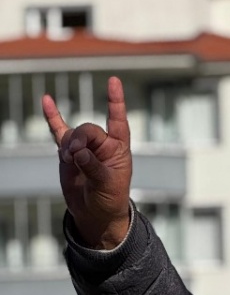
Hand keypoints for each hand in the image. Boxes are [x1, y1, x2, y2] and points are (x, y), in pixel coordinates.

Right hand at [42, 74, 132, 249]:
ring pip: (72, 134)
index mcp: (118, 149)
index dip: (115, 102)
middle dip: (80, 140)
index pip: (117, 121)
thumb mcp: (107, 186)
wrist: (96, 213)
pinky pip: (58, 131)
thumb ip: (93, 167)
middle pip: (88, 129)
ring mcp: (84, 147)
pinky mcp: (68, 152)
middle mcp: (102, 144)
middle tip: (74, 156)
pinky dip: (52, 117)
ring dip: (68, 146)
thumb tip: (78, 152)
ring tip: (70, 161)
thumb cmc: (109, 199)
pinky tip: (47, 100)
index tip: (113, 81)